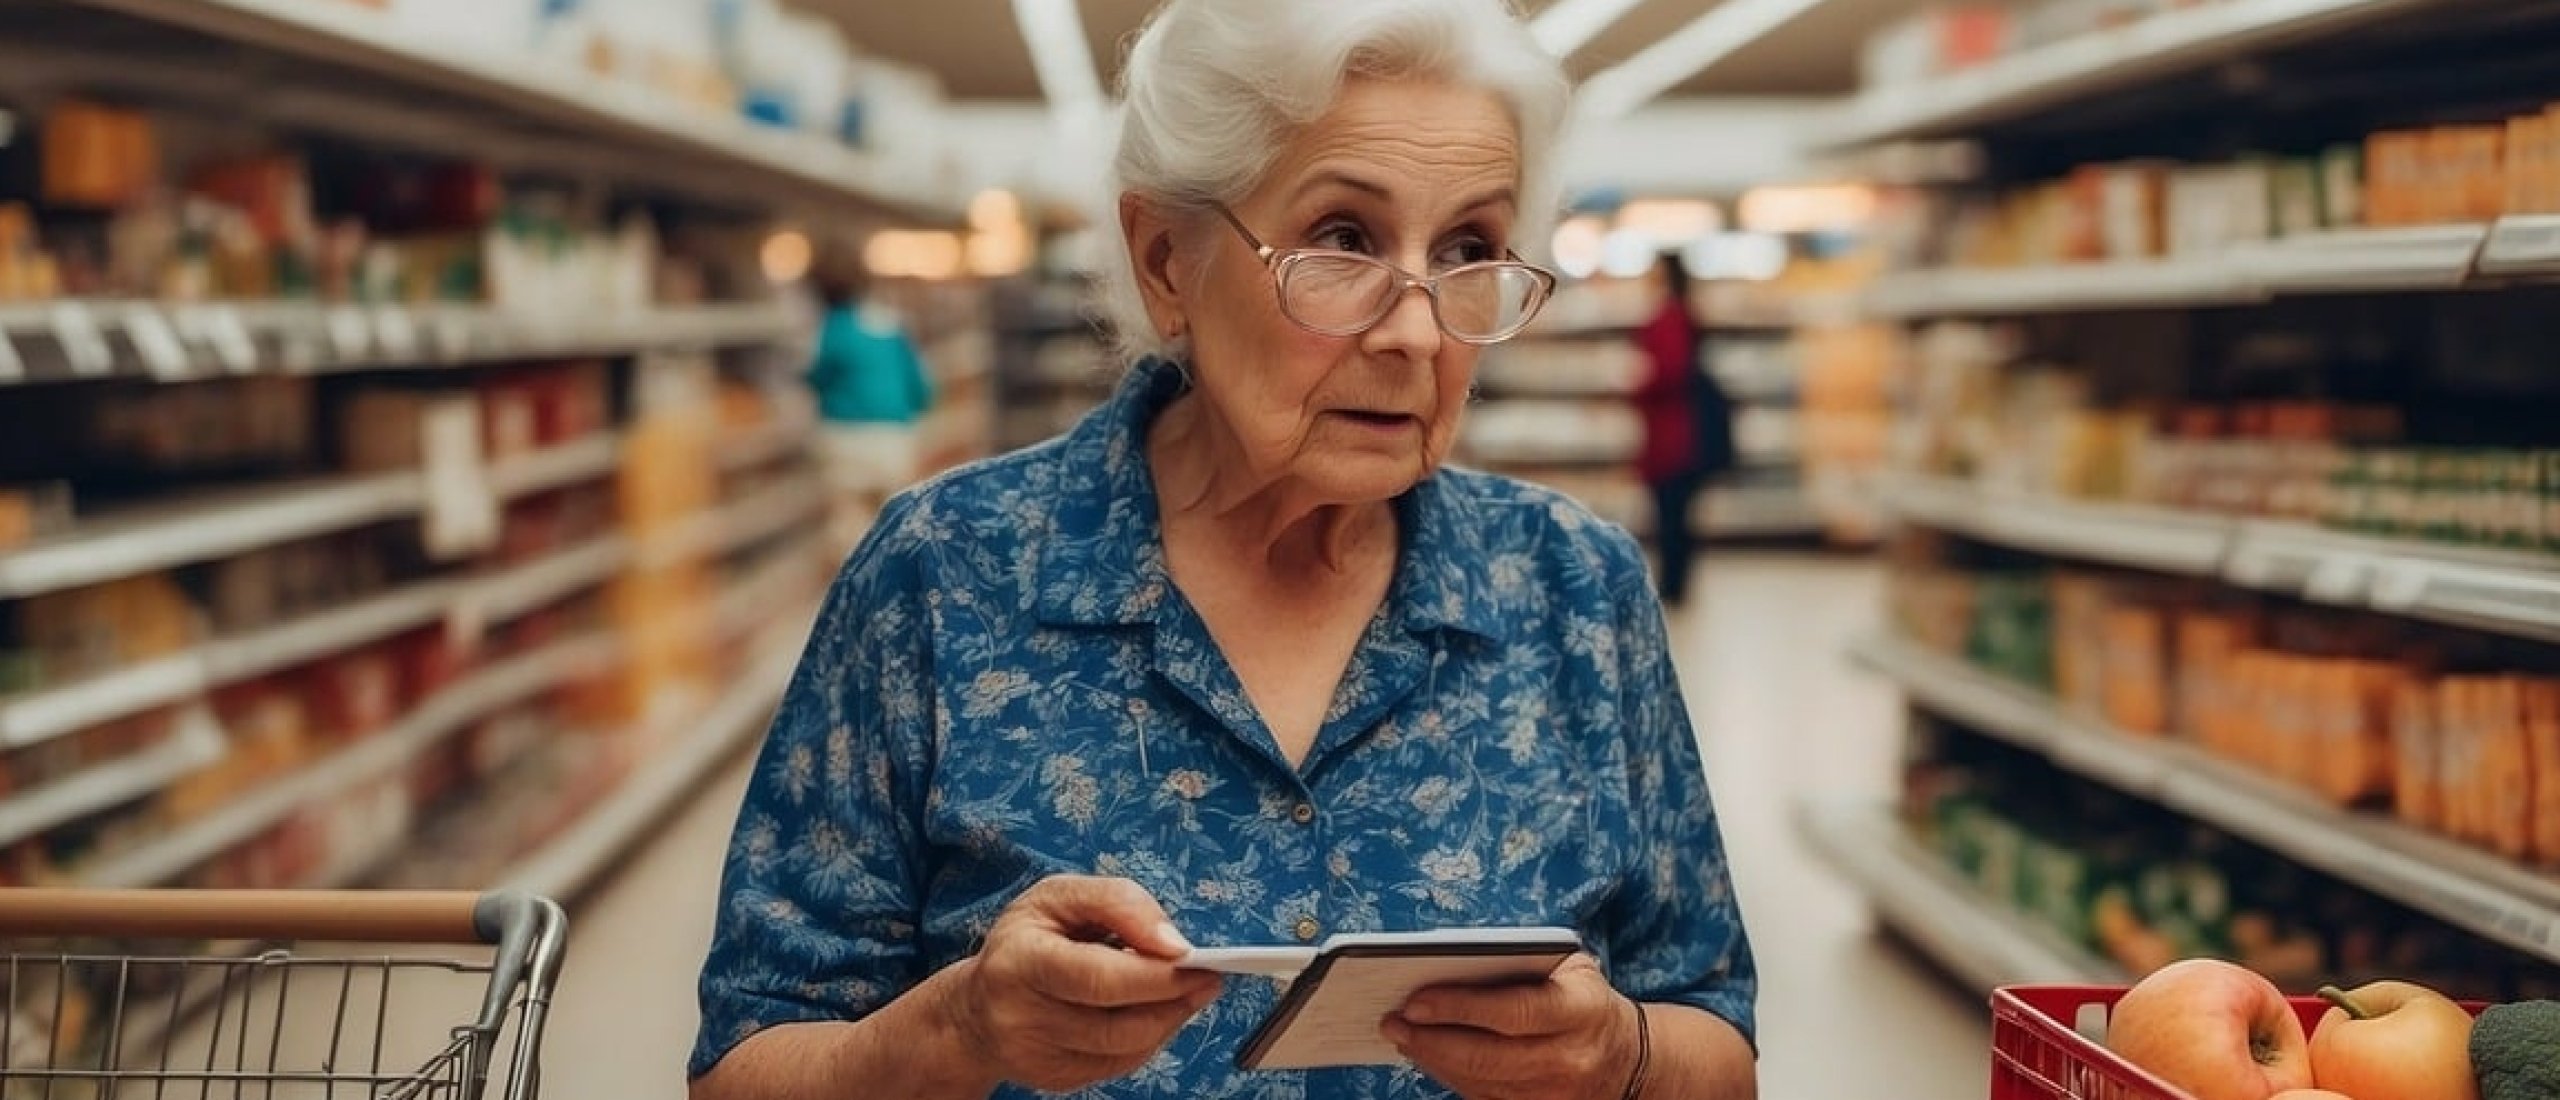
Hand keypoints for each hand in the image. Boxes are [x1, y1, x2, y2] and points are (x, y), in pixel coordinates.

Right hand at [939, 875, 1223, 1093]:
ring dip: (1169, 1019)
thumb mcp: (1060, 896)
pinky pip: (1120, 1064)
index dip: (1154, 974)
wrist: (977, 1008)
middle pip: (1117, 1024)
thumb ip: (1118, 903)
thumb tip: (1174, 945)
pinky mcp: (1054, 1080)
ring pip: (1126, 1049)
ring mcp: (1038, 1058)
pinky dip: (1148, 1038)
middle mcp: (1022, 1018)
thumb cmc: (1028, 940)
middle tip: (1209, 976)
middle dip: (1173, 999)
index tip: (1193, 957)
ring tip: (1189, 991)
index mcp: (1019, 962)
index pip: (1098, 978)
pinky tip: (1153, 1012)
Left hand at [1382, 955, 1642, 1099]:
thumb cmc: (1582, 997)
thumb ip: (1521, 961)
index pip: (1514, 1012)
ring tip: (1401, 1035)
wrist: (1626, 1057)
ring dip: (1432, 1059)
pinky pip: (1483, 1097)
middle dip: (1431, 1040)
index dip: (1460, 1008)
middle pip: (1487, 1056)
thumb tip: (1446, 960)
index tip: (1414, 1001)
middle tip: (1392, 1021)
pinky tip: (1427, 1054)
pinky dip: (1449, 1076)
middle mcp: (1569, 1058)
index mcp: (1580, 1010)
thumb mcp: (1569, 966)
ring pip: (1480, 1082)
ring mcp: (1555, 1094)